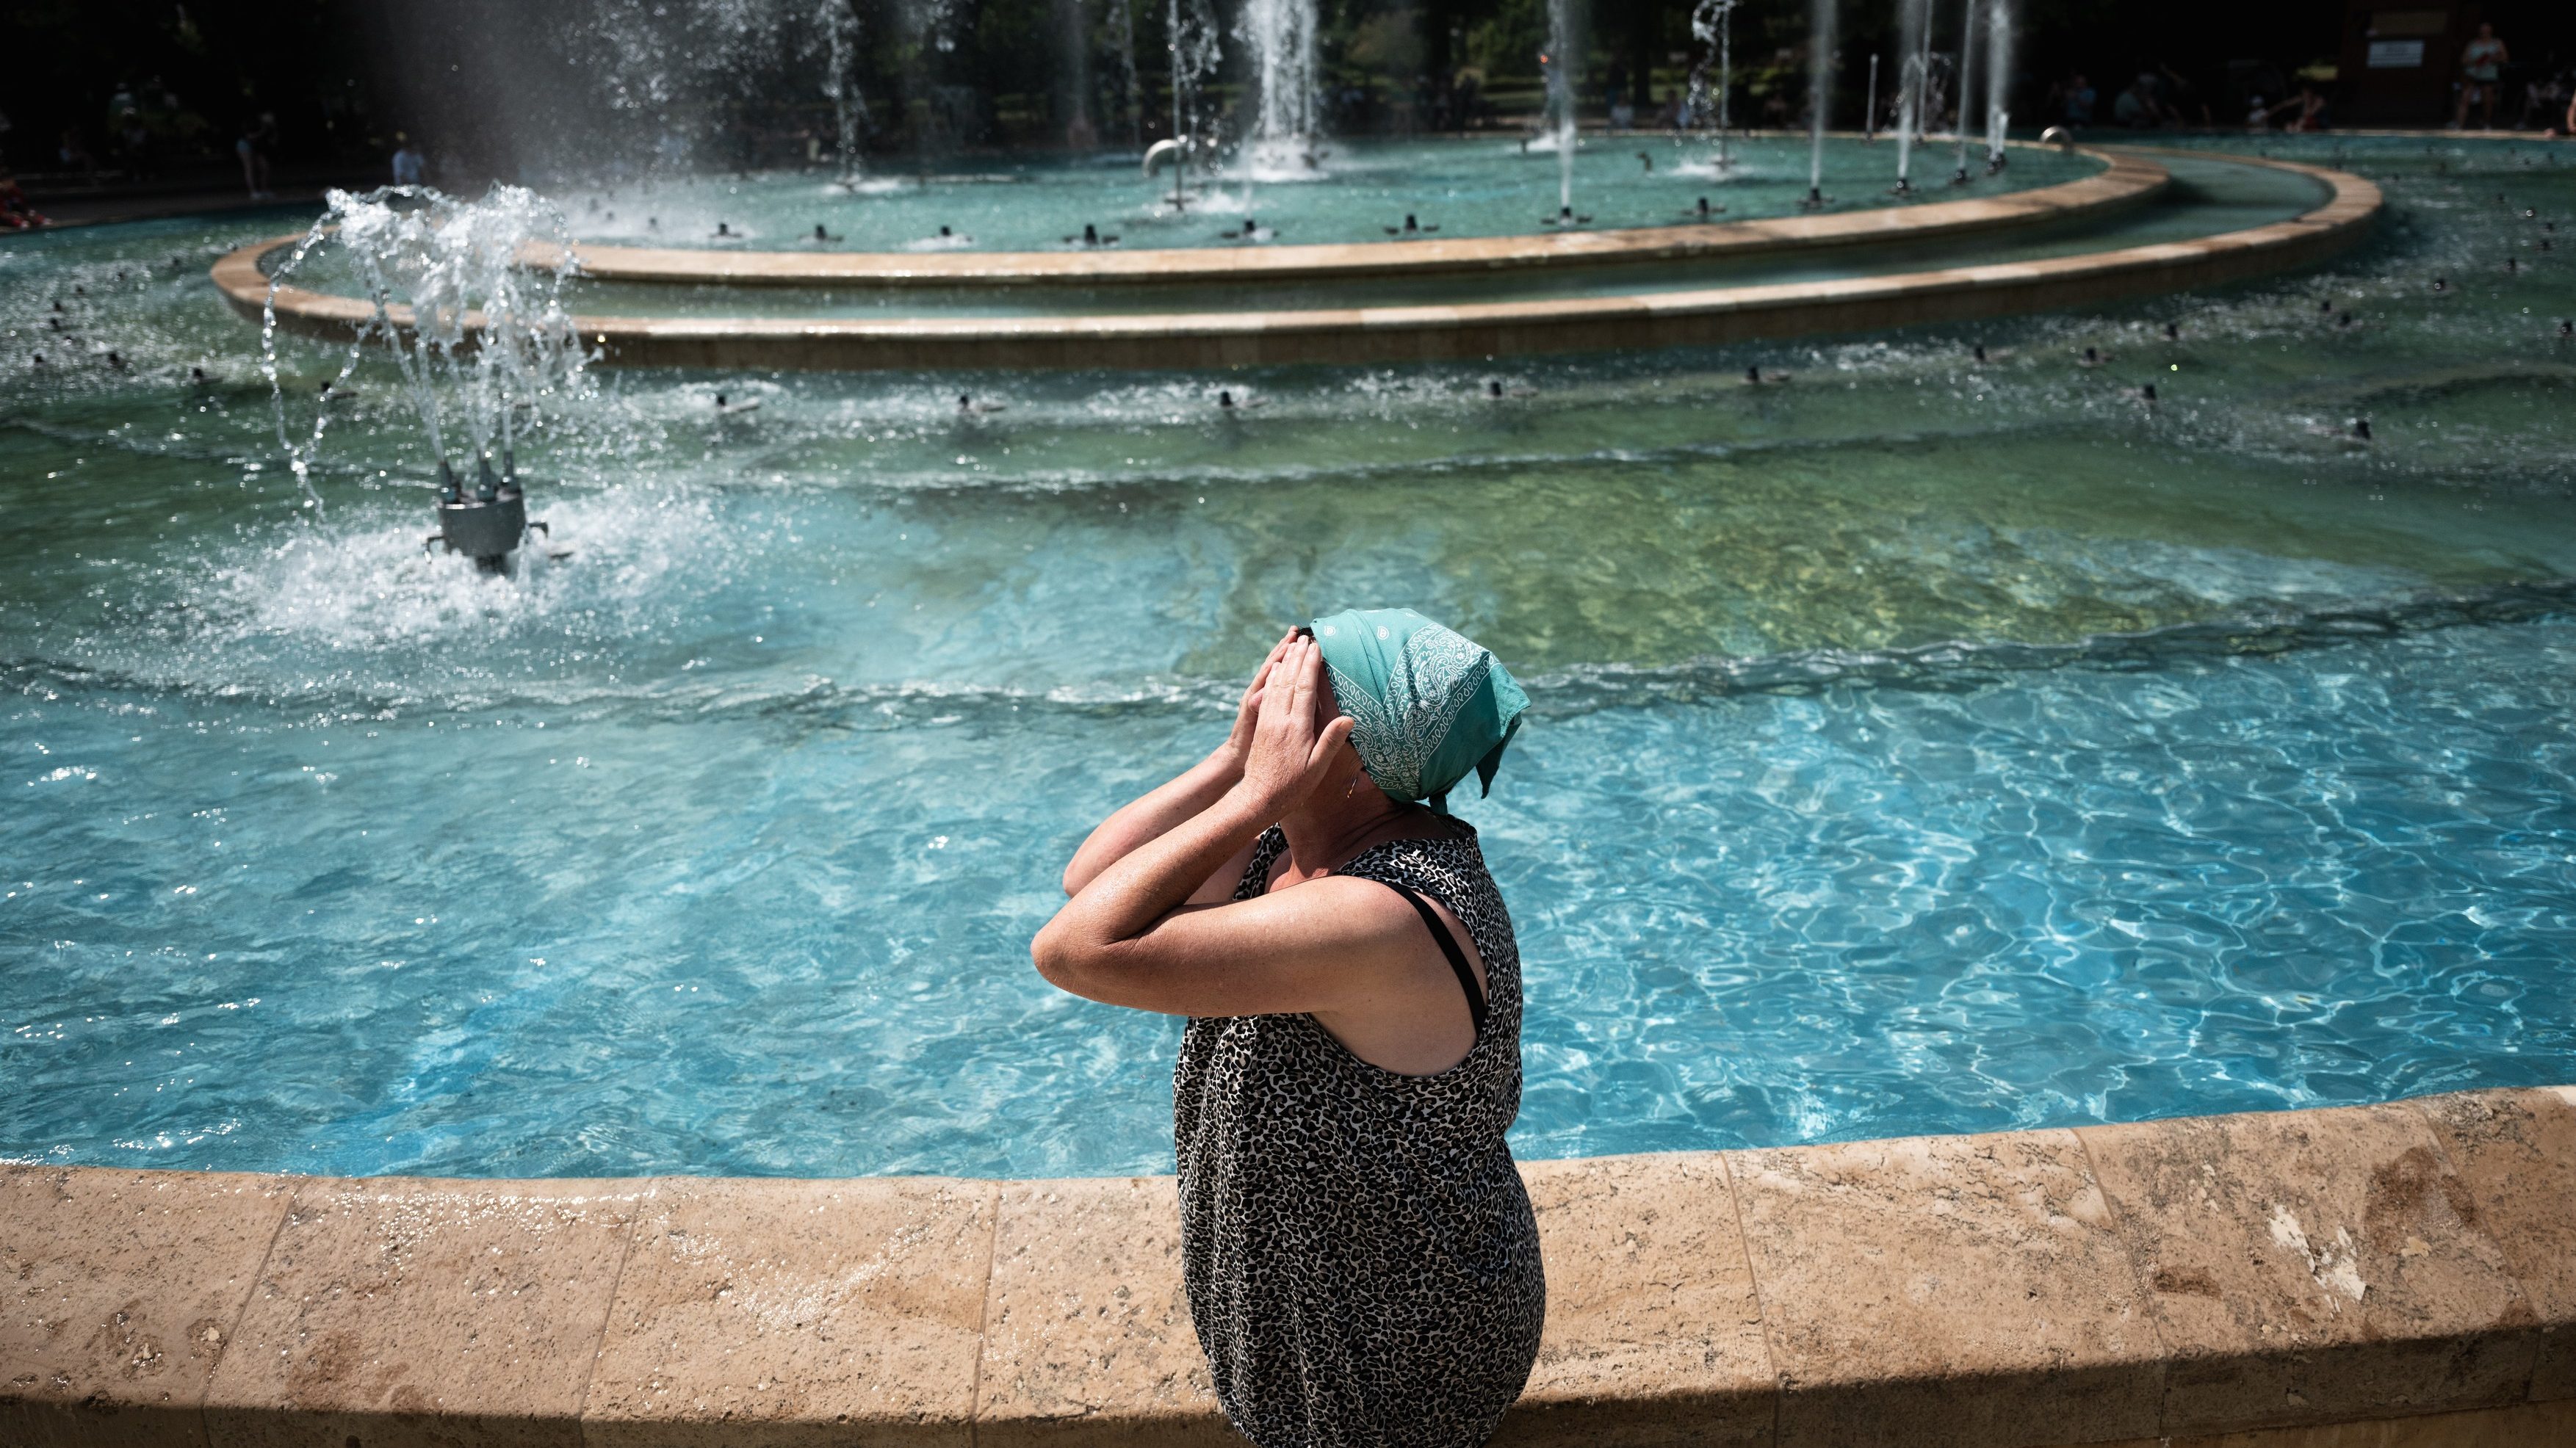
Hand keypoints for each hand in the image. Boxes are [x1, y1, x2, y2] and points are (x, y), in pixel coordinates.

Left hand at [1232, 635, 1353, 817]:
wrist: (1258, 798)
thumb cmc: (1292, 787)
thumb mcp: (1317, 768)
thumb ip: (1331, 742)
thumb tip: (1349, 718)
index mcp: (1296, 728)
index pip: (1305, 689)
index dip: (1312, 666)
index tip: (1317, 648)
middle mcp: (1280, 720)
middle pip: (1290, 681)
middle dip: (1298, 658)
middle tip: (1306, 638)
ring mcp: (1268, 721)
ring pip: (1277, 685)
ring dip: (1286, 663)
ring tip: (1293, 646)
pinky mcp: (1261, 726)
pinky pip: (1267, 695)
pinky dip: (1273, 679)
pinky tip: (1276, 670)